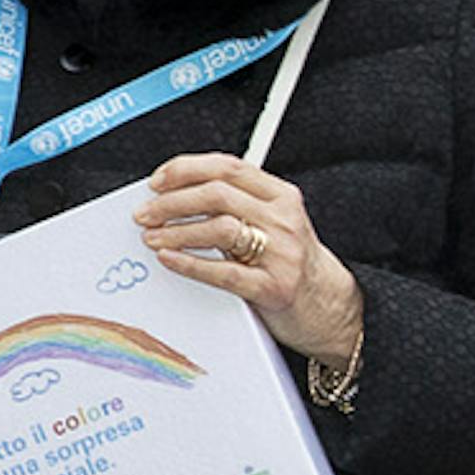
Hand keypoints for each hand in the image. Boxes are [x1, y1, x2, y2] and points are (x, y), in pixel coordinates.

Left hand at [137, 153, 365, 371]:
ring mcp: (281, 254)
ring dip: (176, 231)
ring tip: (152, 238)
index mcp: (281, 196)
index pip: (227, 167)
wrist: (330, 306)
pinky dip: (190, 263)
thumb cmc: (292, 262)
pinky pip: (223, 272)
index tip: (157, 181)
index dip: (186, 169)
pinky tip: (169, 260)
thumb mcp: (274, 223)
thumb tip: (176, 197)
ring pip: (219, 228)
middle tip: (144, 213)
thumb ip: (238, 205)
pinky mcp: (273, 288)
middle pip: (217, 194)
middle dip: (172, 202)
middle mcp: (283, 219)